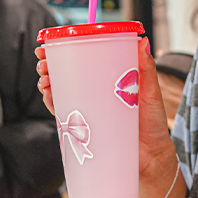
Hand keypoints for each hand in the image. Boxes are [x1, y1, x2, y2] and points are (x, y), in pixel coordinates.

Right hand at [36, 39, 184, 197]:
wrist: (151, 156)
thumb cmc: (153, 122)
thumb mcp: (150, 91)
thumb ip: (146, 68)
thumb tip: (143, 40)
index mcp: (109, 77)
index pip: (84, 58)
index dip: (65, 48)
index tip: (52, 42)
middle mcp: (96, 90)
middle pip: (67, 72)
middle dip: (50, 64)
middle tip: (43, 62)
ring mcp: (89, 107)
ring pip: (61, 90)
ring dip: (47, 81)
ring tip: (44, 78)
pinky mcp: (84, 126)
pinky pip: (62, 112)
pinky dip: (52, 102)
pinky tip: (49, 95)